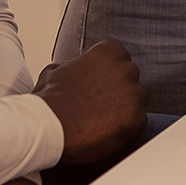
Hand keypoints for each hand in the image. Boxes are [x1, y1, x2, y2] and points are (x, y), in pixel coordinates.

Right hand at [34, 40, 147, 164]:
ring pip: (137, 100)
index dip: (108, 76)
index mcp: (109, 52)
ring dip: (124, 109)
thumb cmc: (49, 102)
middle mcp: (125, 68)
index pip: (119, 59)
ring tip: (101, 121)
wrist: (47, 127)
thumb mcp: (54, 72)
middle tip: (99, 106)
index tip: (99, 87)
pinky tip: (106, 132)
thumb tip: (67, 70)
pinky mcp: (136, 117)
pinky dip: (126, 129)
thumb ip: (71, 66)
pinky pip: (138, 122)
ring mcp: (133, 92)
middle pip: (130, 78)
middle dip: (118, 91)